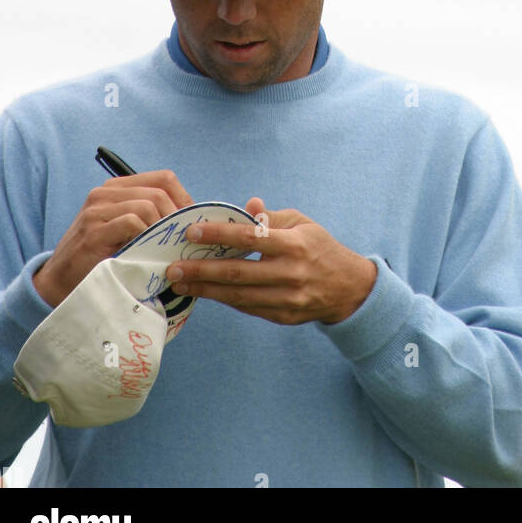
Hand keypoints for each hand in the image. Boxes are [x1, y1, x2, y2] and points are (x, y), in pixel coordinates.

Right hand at [33, 170, 193, 307]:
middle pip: (159, 191)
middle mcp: (105, 192)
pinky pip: (132, 222)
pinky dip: (145, 237)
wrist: (60, 281)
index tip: (191, 222)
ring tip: (165, 248)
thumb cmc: (100, 256)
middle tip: (182, 239)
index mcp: (117, 188)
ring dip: (161, 229)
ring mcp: (96, 209)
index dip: (184, 198)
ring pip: (147, 205)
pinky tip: (146, 252)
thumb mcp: (127, 230)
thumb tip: (191, 217)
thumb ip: (149, 216)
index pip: (163, 178)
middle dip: (176, 216)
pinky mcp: (93, 230)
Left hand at [163, 198, 377, 324]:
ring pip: (239, 296)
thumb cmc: (320, 248)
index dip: (220, 234)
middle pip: (238, 273)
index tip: (193, 231)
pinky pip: (248, 308)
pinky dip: (225, 299)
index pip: (251, 238)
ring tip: (181, 283)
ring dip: (206, 290)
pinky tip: (206, 292)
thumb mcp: (302, 223)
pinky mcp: (282, 317)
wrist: (348, 288)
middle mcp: (290, 273)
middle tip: (173, 268)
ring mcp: (286, 299)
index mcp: (295, 245)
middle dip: (202, 270)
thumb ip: (272, 217)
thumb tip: (247, 206)